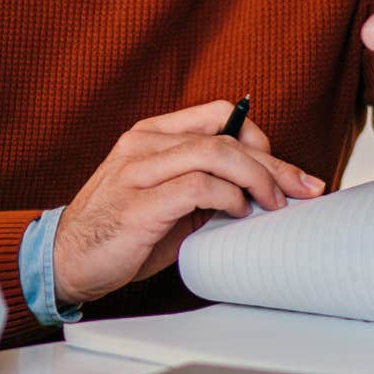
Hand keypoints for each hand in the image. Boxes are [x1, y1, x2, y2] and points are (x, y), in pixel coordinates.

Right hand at [52, 102, 323, 306]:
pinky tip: (237, 213)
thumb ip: (201, 183)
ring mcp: (138, 171)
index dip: (259, 136)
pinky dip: (228, 197)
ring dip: (258, 178)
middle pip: (225, 135)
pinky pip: (197, 187)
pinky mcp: (138, 204)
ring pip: (215, 153)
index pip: (219, 114)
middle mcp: (143, 144)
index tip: (284, 169)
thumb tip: (261, 188)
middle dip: (275, 162)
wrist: (67, 259)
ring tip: (274, 204)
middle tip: (306, 187)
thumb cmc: (120, 231)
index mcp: (151, 135)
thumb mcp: (164, 196)